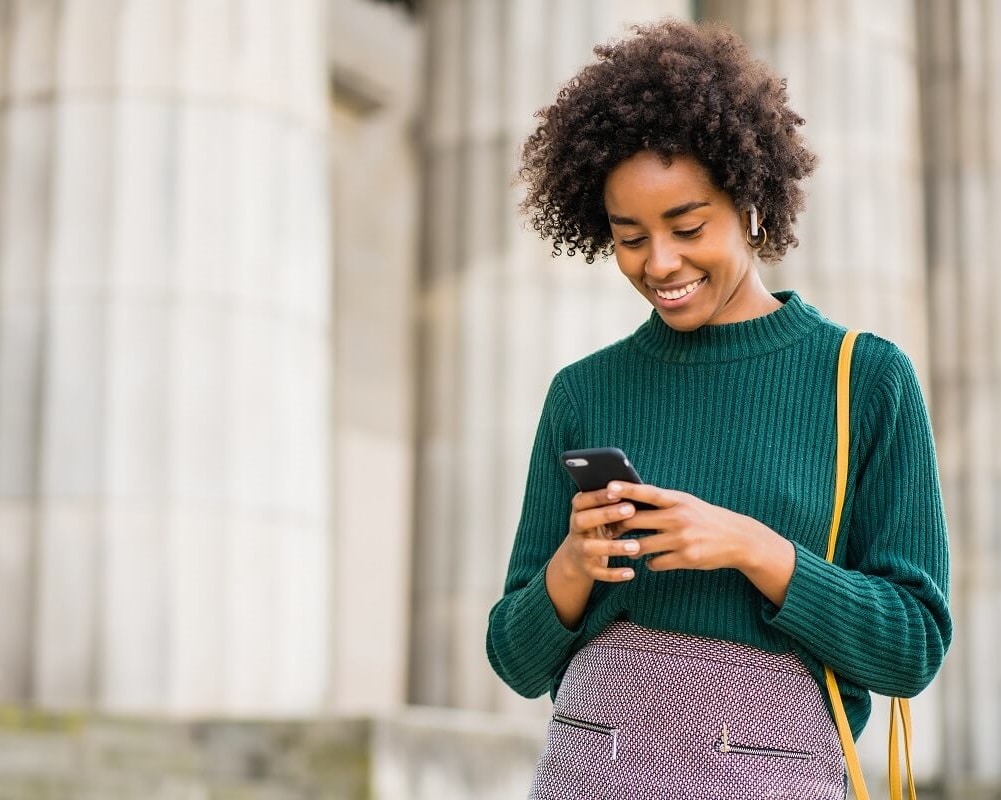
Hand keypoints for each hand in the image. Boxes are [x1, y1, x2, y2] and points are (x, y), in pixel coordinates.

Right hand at [544, 482, 643, 628]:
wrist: (577, 558)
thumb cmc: (598, 527)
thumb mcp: (599, 513)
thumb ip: (612, 503)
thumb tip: (636, 490)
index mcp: (579, 511)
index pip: (582, 500)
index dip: (597, 496)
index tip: (616, 491)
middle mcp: (576, 529)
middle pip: (584, 520)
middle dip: (606, 514)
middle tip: (630, 509)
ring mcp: (580, 549)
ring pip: (591, 548)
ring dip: (613, 546)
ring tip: (635, 545)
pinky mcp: (587, 569)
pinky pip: (599, 572)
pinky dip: (614, 574)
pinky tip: (631, 572)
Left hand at [607, 482, 795, 604]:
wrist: (737, 539)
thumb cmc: (705, 518)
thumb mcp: (687, 503)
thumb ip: (662, 502)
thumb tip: (631, 500)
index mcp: (678, 500)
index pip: (647, 492)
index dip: (627, 489)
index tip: (608, 487)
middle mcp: (679, 518)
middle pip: (636, 521)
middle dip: (618, 526)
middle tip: (609, 530)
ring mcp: (682, 539)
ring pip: (641, 546)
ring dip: (632, 549)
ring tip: (630, 548)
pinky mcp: (686, 559)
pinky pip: (655, 563)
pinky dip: (650, 563)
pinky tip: (652, 560)